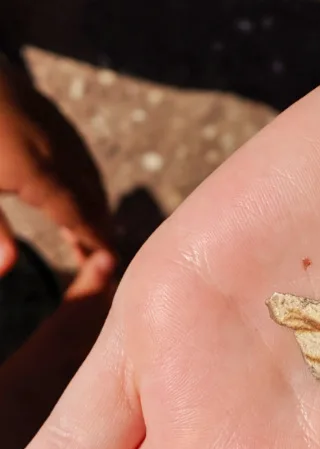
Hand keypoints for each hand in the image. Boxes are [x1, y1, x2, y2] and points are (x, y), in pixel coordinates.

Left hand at [0, 61, 109, 273]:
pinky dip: (86, 178)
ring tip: (93, 225)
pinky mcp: (47, 112)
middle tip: (102, 253)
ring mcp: (55, 130)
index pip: (83, 219)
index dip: (99, 243)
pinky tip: (76, 182)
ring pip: (89, 174)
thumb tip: (8, 268)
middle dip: (101, 227)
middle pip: (93, 198)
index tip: (113, 263)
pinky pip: (79, 153)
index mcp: (41, 175)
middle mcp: (59, 154)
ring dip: (96, 203)